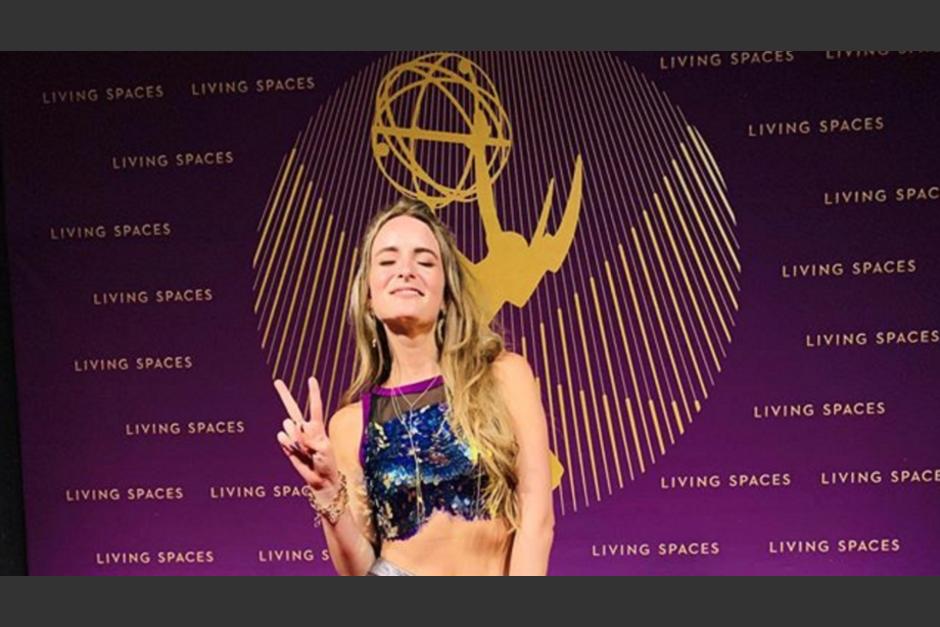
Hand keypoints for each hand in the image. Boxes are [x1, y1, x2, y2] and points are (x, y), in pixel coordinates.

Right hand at [274, 376, 339, 496]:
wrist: (319, 479)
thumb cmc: (326, 463)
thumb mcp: (324, 449)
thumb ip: (311, 436)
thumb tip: (298, 426)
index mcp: (317, 427)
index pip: (315, 406)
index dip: (313, 393)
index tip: (311, 379)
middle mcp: (304, 428)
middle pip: (292, 408)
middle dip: (284, 394)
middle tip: (276, 381)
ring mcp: (295, 436)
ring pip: (287, 427)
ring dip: (295, 438)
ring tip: (305, 451)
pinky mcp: (287, 445)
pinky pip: (282, 439)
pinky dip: (288, 445)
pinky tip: (296, 453)